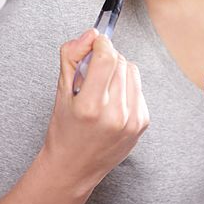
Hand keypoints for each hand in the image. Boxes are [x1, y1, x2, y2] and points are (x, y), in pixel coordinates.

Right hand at [39, 29, 149, 194]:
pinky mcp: (143, 123)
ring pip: (131, 70)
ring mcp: (132, 120)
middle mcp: (115, 115)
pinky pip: (138, 87)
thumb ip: (72, 57)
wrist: (73, 169)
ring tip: (102, 89)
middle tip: (92, 74)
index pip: (106, 58)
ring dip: (118, 71)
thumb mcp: (60, 92)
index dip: (101, 44)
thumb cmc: (64, 130)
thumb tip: (92, 34)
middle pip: (119, 61)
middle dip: (106, 59)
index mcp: (90, 107)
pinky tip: (112, 102)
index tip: (95, 42)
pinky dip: (126, 87)